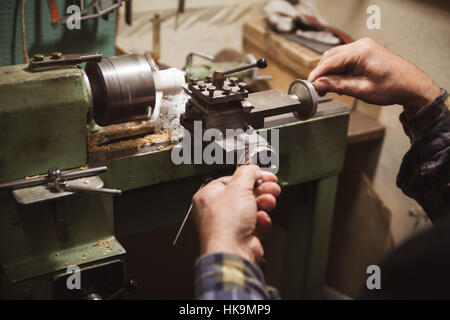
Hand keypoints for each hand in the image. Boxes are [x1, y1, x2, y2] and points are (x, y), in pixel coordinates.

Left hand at [192, 165, 280, 263]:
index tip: (262, 175)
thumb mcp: (239, 187)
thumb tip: (252, 168)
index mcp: (208, 195)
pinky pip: (256, 223)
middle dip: (261, 190)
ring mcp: (229, 224)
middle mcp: (217, 210)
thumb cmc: (225, 224)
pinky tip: (260, 220)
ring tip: (268, 201)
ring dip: (263, 204)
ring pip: (252, 208)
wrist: (232, 252)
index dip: (249, 177)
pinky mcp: (242, 236)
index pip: (232, 180)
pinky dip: (261, 221)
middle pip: (244, 194)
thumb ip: (247, 173)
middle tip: (272, 186)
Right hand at [308, 37, 440, 117]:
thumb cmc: (393, 87)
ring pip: (336, 58)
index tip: (309, 85)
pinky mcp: (364, 52)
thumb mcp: (361, 90)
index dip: (317, 74)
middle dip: (322, 73)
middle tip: (317, 89)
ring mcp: (363, 47)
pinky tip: (338, 82)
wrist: (411, 85)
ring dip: (329, 72)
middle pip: (330, 57)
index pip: (330, 61)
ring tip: (328, 88)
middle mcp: (361, 45)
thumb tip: (319, 84)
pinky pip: (344, 59)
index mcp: (361, 51)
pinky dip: (338, 70)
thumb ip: (338, 85)